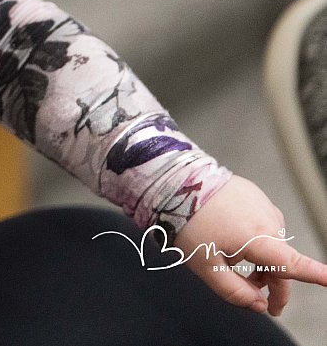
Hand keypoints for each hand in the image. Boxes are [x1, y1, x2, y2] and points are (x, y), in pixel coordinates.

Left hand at [175, 175, 326, 316]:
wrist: (173, 180)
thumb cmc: (186, 220)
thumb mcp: (205, 265)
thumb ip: (234, 291)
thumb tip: (257, 304)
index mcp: (258, 237)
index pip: (294, 264)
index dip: (316, 275)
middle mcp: (267, 219)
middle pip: (280, 261)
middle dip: (272, 285)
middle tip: (261, 302)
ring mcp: (261, 204)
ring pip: (269, 244)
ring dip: (260, 260)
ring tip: (231, 262)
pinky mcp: (253, 194)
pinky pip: (260, 225)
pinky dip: (252, 238)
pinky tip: (229, 238)